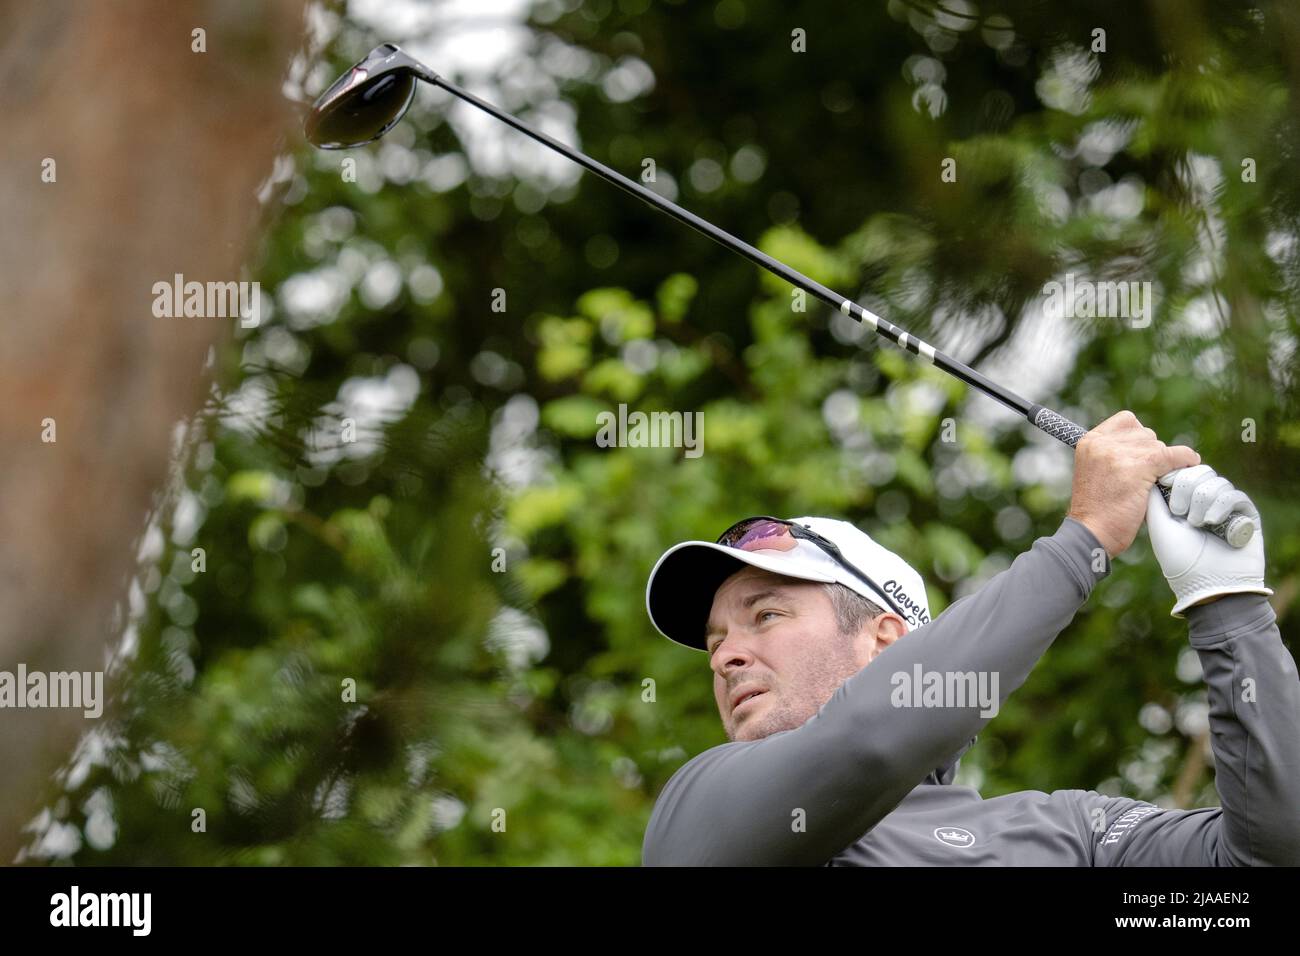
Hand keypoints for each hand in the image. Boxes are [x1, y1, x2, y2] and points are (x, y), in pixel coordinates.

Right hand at [1066, 410, 1200, 557]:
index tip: (1140, 456)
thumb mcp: (1097, 471)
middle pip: (1145, 434)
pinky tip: (1189, 465)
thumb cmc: (1097, 510)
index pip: (1127, 421)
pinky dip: (1185, 459)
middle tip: (1142, 479)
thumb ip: (1115, 453)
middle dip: (1150, 454)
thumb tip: (1152, 445)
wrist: (1092, 533)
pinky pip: (1173, 455)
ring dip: (1161, 464)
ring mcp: (1119, 453)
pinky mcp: (1139, 467)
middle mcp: (1102, 442)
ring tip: (1147, 486)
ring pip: (1158, 445)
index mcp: (1089, 441)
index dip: (1139, 437)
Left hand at [1147, 464, 1272, 617]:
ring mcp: (1226, 509)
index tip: (1165, 485)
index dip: (1176, 474)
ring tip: (1196, 524)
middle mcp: (1205, 503)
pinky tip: (1211, 522)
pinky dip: (1221, 504)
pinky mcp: (1246, 516)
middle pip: (1201, 472)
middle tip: (1179, 511)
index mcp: (1184, 503)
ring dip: (1203, 499)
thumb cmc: (1179, 560)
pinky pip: (1236, 495)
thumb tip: (1155, 474)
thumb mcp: (1159, 525)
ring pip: (1218, 482)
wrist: (1208, 585)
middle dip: (1187, 486)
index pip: (1184, 472)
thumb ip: (1155, 498)